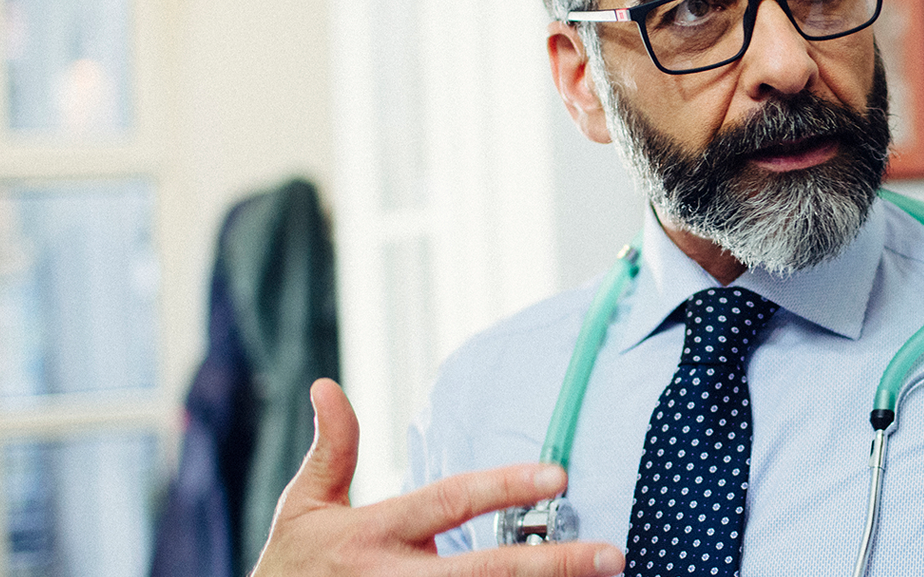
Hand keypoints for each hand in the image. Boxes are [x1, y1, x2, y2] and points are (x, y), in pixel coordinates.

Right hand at [250, 378, 623, 576]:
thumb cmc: (292, 568)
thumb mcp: (302, 507)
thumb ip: (332, 451)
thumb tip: (328, 385)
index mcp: (372, 534)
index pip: (448, 502)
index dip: (502, 487)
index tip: (558, 476)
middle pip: (483, 573)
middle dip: (552, 564)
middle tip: (612, 554)